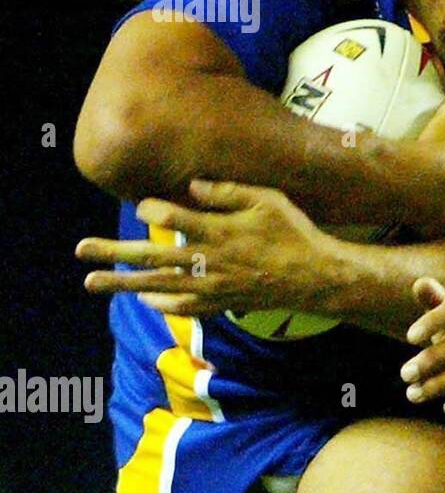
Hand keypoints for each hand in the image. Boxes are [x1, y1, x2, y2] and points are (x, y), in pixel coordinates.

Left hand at [76, 180, 339, 315]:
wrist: (315, 276)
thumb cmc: (294, 231)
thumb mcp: (268, 200)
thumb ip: (229, 192)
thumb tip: (191, 185)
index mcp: (218, 230)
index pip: (169, 218)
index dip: (149, 210)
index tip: (141, 208)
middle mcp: (207, 260)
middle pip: (151, 256)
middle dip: (113, 252)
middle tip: (81, 249)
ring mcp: (211, 285)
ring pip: (157, 285)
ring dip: (121, 284)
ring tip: (92, 282)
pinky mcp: (220, 302)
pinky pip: (182, 306)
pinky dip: (160, 303)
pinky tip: (142, 299)